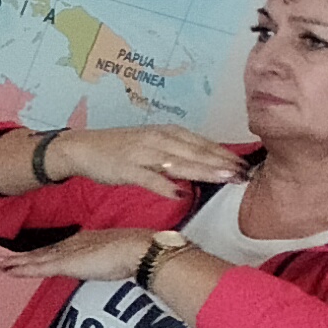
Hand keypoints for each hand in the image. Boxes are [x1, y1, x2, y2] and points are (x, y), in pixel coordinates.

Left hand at [0, 226, 178, 283]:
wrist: (139, 250)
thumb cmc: (137, 252)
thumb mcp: (120, 254)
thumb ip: (113, 258)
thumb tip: (117, 263)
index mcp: (85, 241)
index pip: (57, 249)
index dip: (41, 254)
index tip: (29, 257)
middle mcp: (72, 245)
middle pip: (42, 253)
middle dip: (21, 258)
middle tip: (1, 261)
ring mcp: (67, 254)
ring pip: (35, 259)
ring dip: (15, 263)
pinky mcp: (65, 263)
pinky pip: (37, 267)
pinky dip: (21, 269)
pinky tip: (8, 270)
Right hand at [43, 124, 243, 192]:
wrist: (82, 148)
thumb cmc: (119, 149)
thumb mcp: (152, 145)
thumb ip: (177, 154)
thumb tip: (203, 165)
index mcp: (167, 133)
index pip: (202, 144)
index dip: (224, 155)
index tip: (245, 166)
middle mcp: (158, 140)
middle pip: (195, 152)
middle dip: (221, 163)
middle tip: (244, 174)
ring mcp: (142, 154)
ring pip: (178, 163)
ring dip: (203, 171)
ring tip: (224, 178)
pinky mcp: (126, 169)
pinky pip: (148, 179)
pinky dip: (164, 186)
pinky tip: (179, 194)